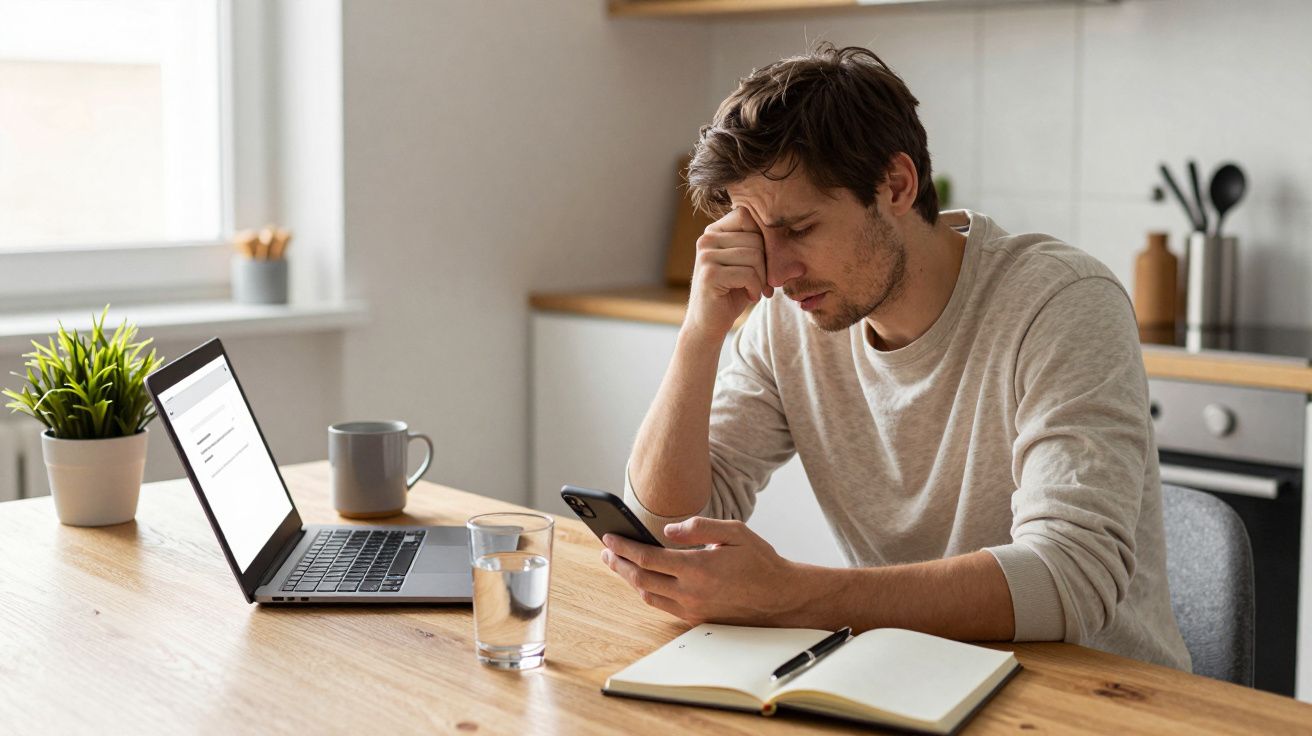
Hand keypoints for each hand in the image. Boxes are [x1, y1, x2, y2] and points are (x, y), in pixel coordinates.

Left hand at [600, 517, 805, 626]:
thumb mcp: (734, 531)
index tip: (609, 537)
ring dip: (629, 580)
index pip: (647, 558)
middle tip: (606, 551)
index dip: (623, 547)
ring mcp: (692, 609)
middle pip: (640, 579)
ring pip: (648, 596)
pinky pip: (663, 606)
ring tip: (619, 564)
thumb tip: (668, 530)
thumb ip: (699, 527)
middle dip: (618, 563)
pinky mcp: (697, 619)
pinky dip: (648, 592)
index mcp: (697, 568)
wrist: (781, 598)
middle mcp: (690, 592)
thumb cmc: (760, 562)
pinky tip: (644, 580)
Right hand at [684, 207, 773, 341]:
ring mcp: (706, 256)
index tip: (764, 263)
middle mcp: (706, 239)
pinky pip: (748, 274)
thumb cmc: (732, 293)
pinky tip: (750, 296)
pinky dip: (756, 288)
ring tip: (756, 290)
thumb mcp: (750, 268)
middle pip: (755, 238)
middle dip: (767, 265)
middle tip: (764, 284)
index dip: (764, 239)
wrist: (709, 324)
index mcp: (714, 231)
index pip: (748, 216)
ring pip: (755, 256)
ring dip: (762, 279)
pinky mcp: (710, 274)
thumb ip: (768, 253)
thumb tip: (802, 266)